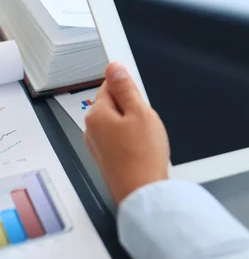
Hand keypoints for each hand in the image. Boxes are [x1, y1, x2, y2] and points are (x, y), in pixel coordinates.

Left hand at [84, 63, 169, 203]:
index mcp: (97, 114)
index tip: (140, 94)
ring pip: (117, 122)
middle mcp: (92, 128)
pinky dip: (131, 140)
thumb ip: (126, 88)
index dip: (129, 87)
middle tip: (147, 120)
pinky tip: (142, 149)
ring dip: (132, 125)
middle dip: (132, 108)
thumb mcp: (141, 113)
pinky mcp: (106, 157)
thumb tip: (114, 68)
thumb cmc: (142, 156)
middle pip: (113, 104)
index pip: (110, 84)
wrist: (142, 191)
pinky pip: (118, 139)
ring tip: (146, 138)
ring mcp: (97, 145)